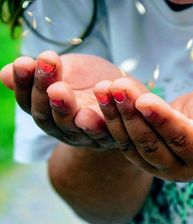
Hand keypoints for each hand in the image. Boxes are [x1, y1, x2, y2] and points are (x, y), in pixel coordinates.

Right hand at [0, 51, 125, 147]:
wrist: (126, 92)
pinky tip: (100, 98)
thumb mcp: (65, 71)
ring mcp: (85, 137)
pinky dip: (100, 118)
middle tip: (46, 65)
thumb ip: (41, 74)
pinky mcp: (111, 139)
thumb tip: (4, 74)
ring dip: (64, 107)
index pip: (28, 101)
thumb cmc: (90, 79)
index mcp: (45, 112)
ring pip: (71, 126)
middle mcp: (62, 129)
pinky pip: (104, 132)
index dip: (24, 82)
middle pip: (46, 115)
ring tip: (60, 89)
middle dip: (43, 89)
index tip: (24, 61)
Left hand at [94, 78, 192, 180]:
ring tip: (104, 89)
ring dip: (116, 117)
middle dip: (132, 115)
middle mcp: (181, 169)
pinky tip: (104, 99)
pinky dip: (113, 122)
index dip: (161, 119)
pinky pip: (126, 144)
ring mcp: (161, 169)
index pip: (180, 138)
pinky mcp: (146, 161)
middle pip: (151, 144)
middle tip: (116, 87)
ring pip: (133, 146)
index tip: (144, 99)